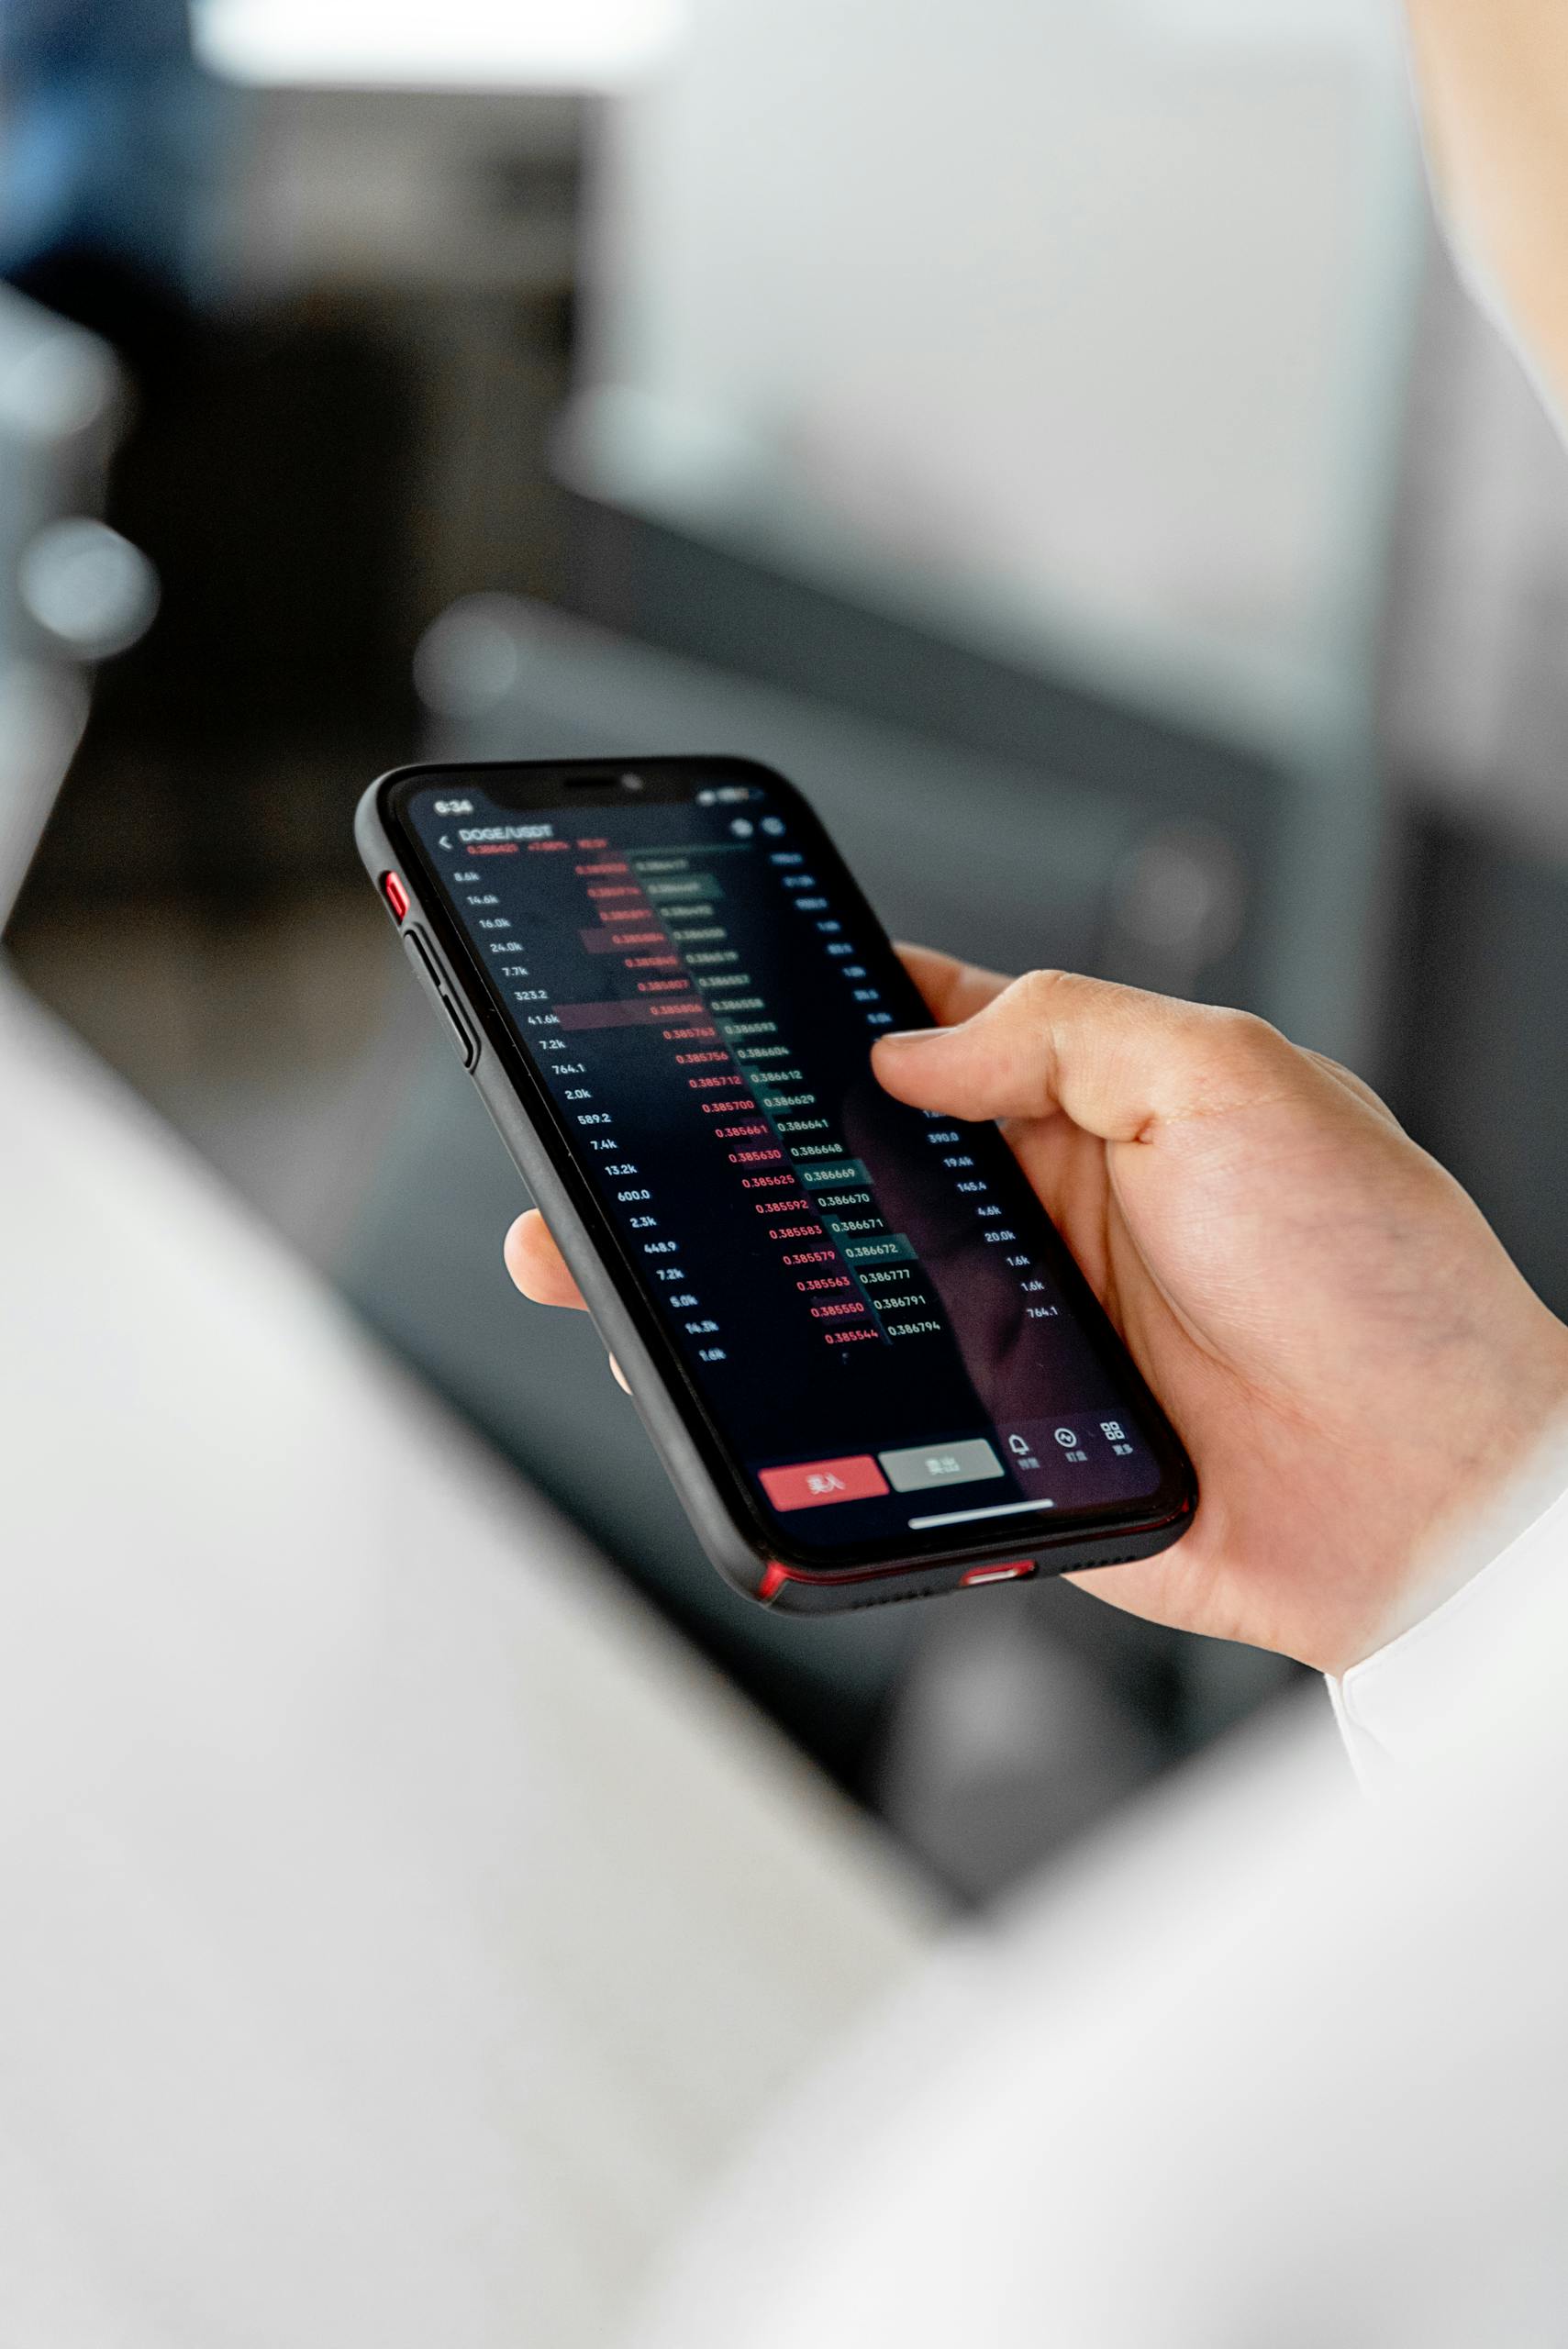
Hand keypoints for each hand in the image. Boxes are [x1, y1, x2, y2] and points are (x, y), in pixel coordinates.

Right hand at [506, 952, 1567, 1673]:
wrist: (1433, 1496)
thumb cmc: (1377, 1278)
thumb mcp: (1236, 1080)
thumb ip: (1069, 1030)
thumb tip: (911, 1043)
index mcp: (1088, 1106)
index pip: (919, 1026)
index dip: (813, 1002)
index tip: (703, 982)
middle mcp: (1035, 1215)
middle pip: (838, 1164)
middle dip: (718, 1149)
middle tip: (601, 1135)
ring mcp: (1007, 1333)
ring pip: (826, 1290)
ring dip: (712, 1277)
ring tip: (592, 1257)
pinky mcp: (993, 1444)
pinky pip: (861, 1412)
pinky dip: (776, 1398)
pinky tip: (700, 1377)